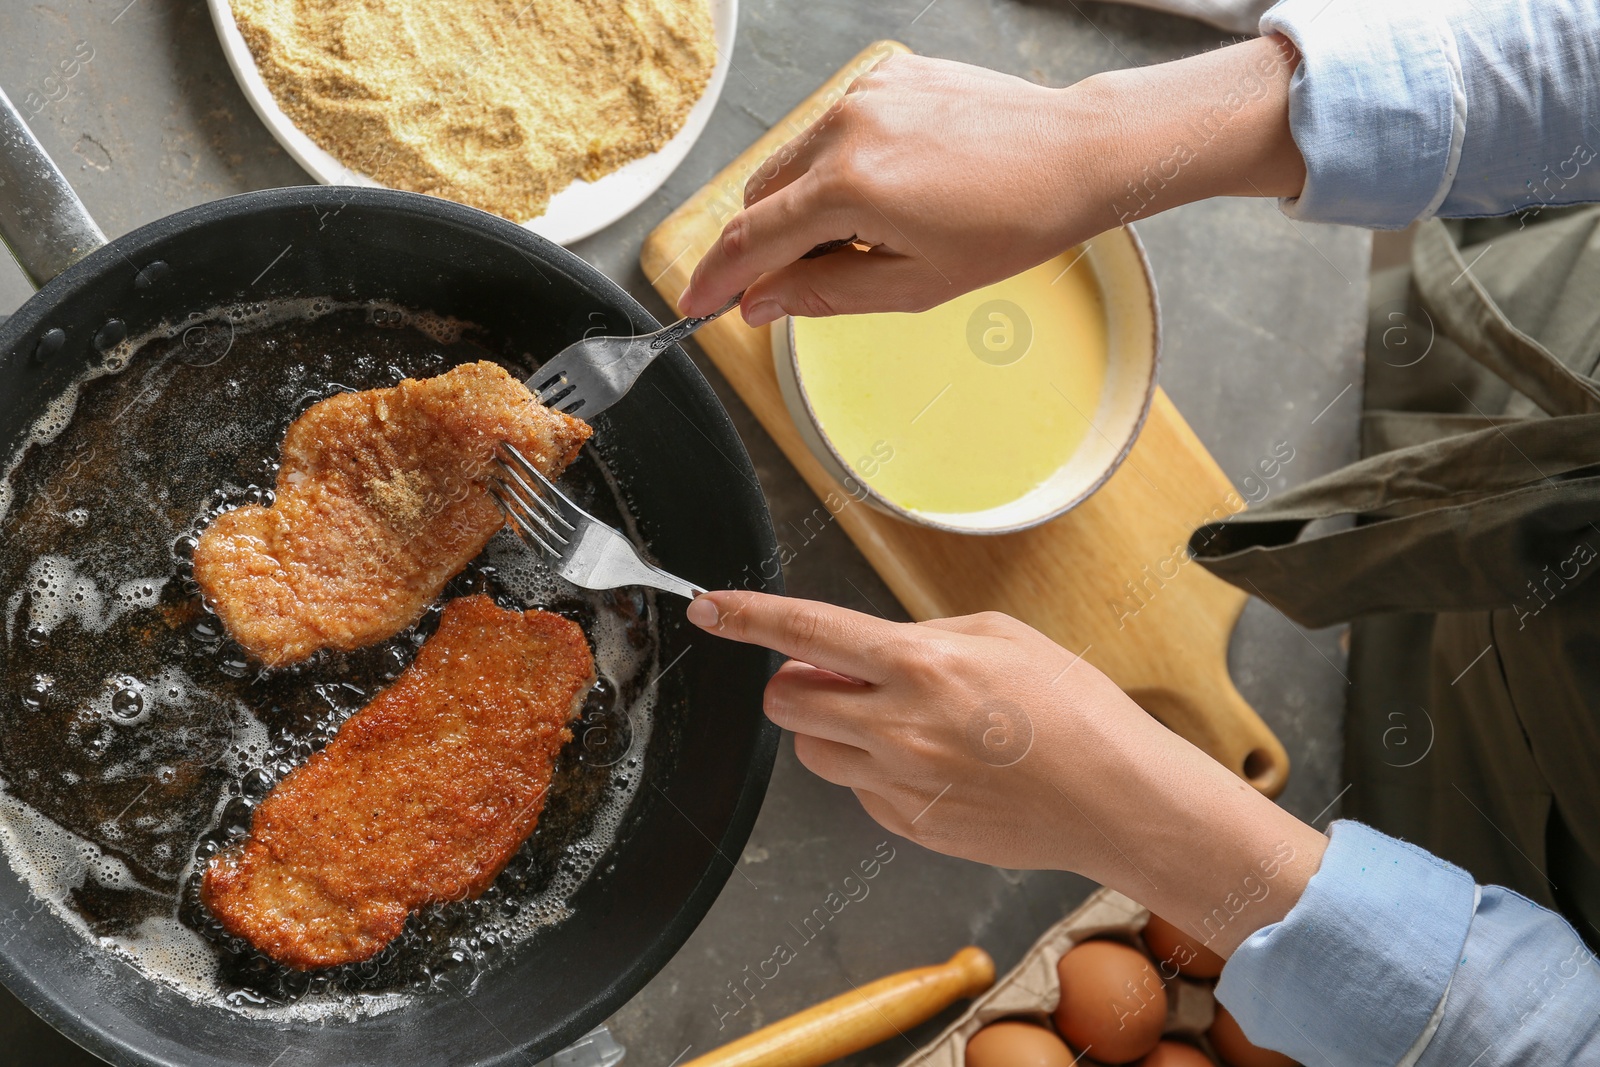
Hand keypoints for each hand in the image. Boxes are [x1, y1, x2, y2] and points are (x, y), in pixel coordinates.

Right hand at [678, 38, 1304, 326]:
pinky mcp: (887, 75)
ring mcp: (865, 93)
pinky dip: (841, 166)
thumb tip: (759, 304)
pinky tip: (896, 187)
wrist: (1075, 156)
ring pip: (793, 160)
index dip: (716, 280)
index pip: (752, 239)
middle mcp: (845, 128)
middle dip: (768, 244)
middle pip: (761, 195)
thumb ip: (823, 294)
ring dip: (806, 205)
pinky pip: (834, 129)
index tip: (696, 306)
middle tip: (811, 279)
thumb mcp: (915, 285)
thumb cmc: (1011, 224)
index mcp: (850, 187)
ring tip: (875, 231)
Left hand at [687, 590, 1325, 955]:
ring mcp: (898, 783)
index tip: (710, 608)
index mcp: (919, 665)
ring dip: (831, 728)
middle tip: (837, 677)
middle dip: (797, 683)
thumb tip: (863, 650)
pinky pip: (858, 790)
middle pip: (789, 703)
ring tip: (892, 720)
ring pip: (813, 752)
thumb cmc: (1074, 711)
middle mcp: (896, 726)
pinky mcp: (909, 825)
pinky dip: (873, 770)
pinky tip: (929, 762)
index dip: (747, 617)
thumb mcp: (1000, 636)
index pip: (806, 632)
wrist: (1115, 799)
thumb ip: (920, 636)